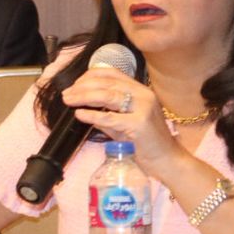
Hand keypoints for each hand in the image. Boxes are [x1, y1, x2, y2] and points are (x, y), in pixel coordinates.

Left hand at [60, 65, 185, 177]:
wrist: (167, 160)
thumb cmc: (146, 143)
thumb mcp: (124, 124)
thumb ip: (107, 113)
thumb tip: (83, 108)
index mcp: (141, 90)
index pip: (113, 73)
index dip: (90, 76)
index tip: (75, 84)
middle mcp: (143, 95)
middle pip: (107, 83)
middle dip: (82, 87)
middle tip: (66, 94)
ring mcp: (143, 108)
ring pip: (108, 96)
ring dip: (84, 97)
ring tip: (69, 100)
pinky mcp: (140, 125)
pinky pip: (111, 118)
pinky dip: (92, 115)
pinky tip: (80, 115)